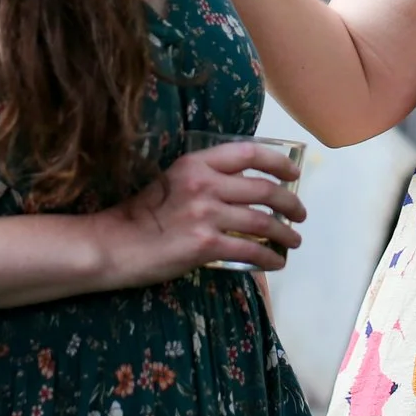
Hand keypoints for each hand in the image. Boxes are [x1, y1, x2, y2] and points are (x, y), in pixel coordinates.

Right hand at [94, 140, 307, 286]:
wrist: (115, 244)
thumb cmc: (141, 214)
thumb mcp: (172, 181)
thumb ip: (204, 178)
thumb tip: (242, 190)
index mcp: (196, 163)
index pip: (249, 153)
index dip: (278, 162)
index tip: (293, 173)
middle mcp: (204, 183)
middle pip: (264, 189)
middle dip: (291, 202)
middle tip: (300, 213)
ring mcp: (206, 214)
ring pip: (262, 221)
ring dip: (285, 232)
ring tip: (294, 240)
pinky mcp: (205, 245)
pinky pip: (250, 250)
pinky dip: (269, 258)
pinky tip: (276, 262)